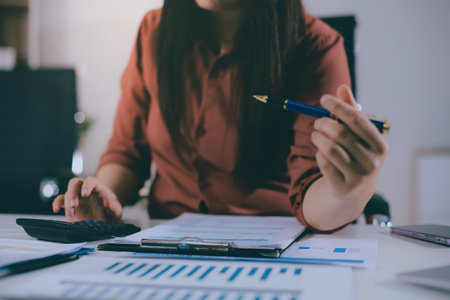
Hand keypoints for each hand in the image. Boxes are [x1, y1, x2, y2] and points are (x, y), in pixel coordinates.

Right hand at [52, 176, 122, 221]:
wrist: (106, 216)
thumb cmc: (111, 210)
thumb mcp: (116, 210)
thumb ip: (114, 206)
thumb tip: (108, 202)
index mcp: (97, 187)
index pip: (91, 181)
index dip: (87, 186)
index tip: (85, 194)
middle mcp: (85, 189)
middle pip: (75, 183)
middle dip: (73, 194)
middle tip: (74, 206)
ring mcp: (77, 196)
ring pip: (67, 193)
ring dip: (66, 205)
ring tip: (71, 218)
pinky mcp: (70, 205)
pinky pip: (60, 200)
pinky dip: (56, 203)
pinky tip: (56, 209)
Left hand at [311, 85, 388, 202]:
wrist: (354, 191)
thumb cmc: (355, 154)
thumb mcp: (357, 135)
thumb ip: (350, 111)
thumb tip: (341, 88)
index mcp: (380, 145)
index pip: (357, 120)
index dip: (338, 107)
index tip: (323, 99)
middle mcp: (373, 161)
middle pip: (341, 133)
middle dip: (324, 123)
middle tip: (317, 122)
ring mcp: (359, 176)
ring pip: (330, 148)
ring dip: (317, 138)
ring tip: (316, 135)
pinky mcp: (343, 187)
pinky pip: (324, 163)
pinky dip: (318, 154)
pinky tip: (320, 152)